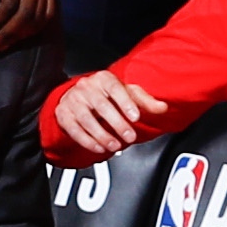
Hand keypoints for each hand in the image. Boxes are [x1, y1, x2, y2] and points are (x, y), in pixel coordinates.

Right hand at [52, 69, 170, 159]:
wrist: (75, 96)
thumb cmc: (103, 95)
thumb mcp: (125, 94)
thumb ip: (144, 101)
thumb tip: (162, 108)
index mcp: (103, 78)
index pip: (115, 88)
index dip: (125, 103)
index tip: (135, 117)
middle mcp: (86, 88)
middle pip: (102, 106)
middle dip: (117, 124)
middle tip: (129, 137)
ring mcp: (73, 102)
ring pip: (87, 120)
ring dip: (102, 136)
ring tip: (115, 145)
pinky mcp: (64, 116)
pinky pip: (75, 131)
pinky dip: (88, 142)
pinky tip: (100, 148)